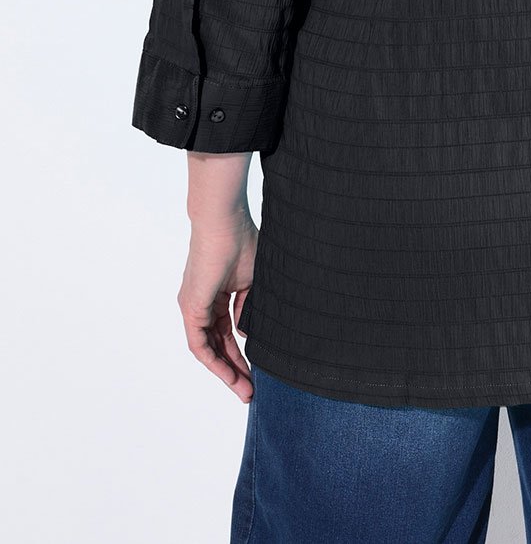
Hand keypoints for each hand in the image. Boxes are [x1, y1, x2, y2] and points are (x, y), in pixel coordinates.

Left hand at [177, 206, 257, 400]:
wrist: (224, 220)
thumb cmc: (241, 240)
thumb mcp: (251, 281)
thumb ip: (248, 308)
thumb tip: (246, 333)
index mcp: (216, 295)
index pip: (227, 333)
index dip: (241, 354)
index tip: (257, 373)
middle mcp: (201, 304)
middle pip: (217, 346)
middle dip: (234, 370)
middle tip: (251, 391)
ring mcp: (193, 307)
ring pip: (208, 349)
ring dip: (225, 371)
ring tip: (245, 390)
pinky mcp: (190, 307)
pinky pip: (200, 344)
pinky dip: (214, 361)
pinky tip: (229, 374)